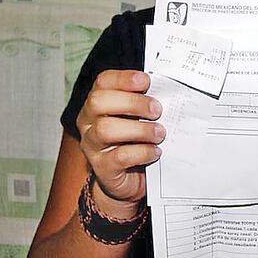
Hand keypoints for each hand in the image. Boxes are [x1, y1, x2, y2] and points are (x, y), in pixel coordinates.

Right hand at [75, 70, 163, 216]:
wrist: (130, 179)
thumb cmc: (136, 141)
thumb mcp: (139, 118)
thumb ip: (146, 104)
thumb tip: (167, 91)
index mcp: (98, 104)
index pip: (102, 82)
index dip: (123, 78)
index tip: (146, 81)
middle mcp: (89, 122)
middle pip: (98, 102)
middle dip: (131, 102)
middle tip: (156, 110)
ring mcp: (92, 145)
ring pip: (106, 130)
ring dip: (139, 129)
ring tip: (159, 133)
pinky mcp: (103, 168)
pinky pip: (119, 156)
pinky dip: (142, 152)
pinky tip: (155, 151)